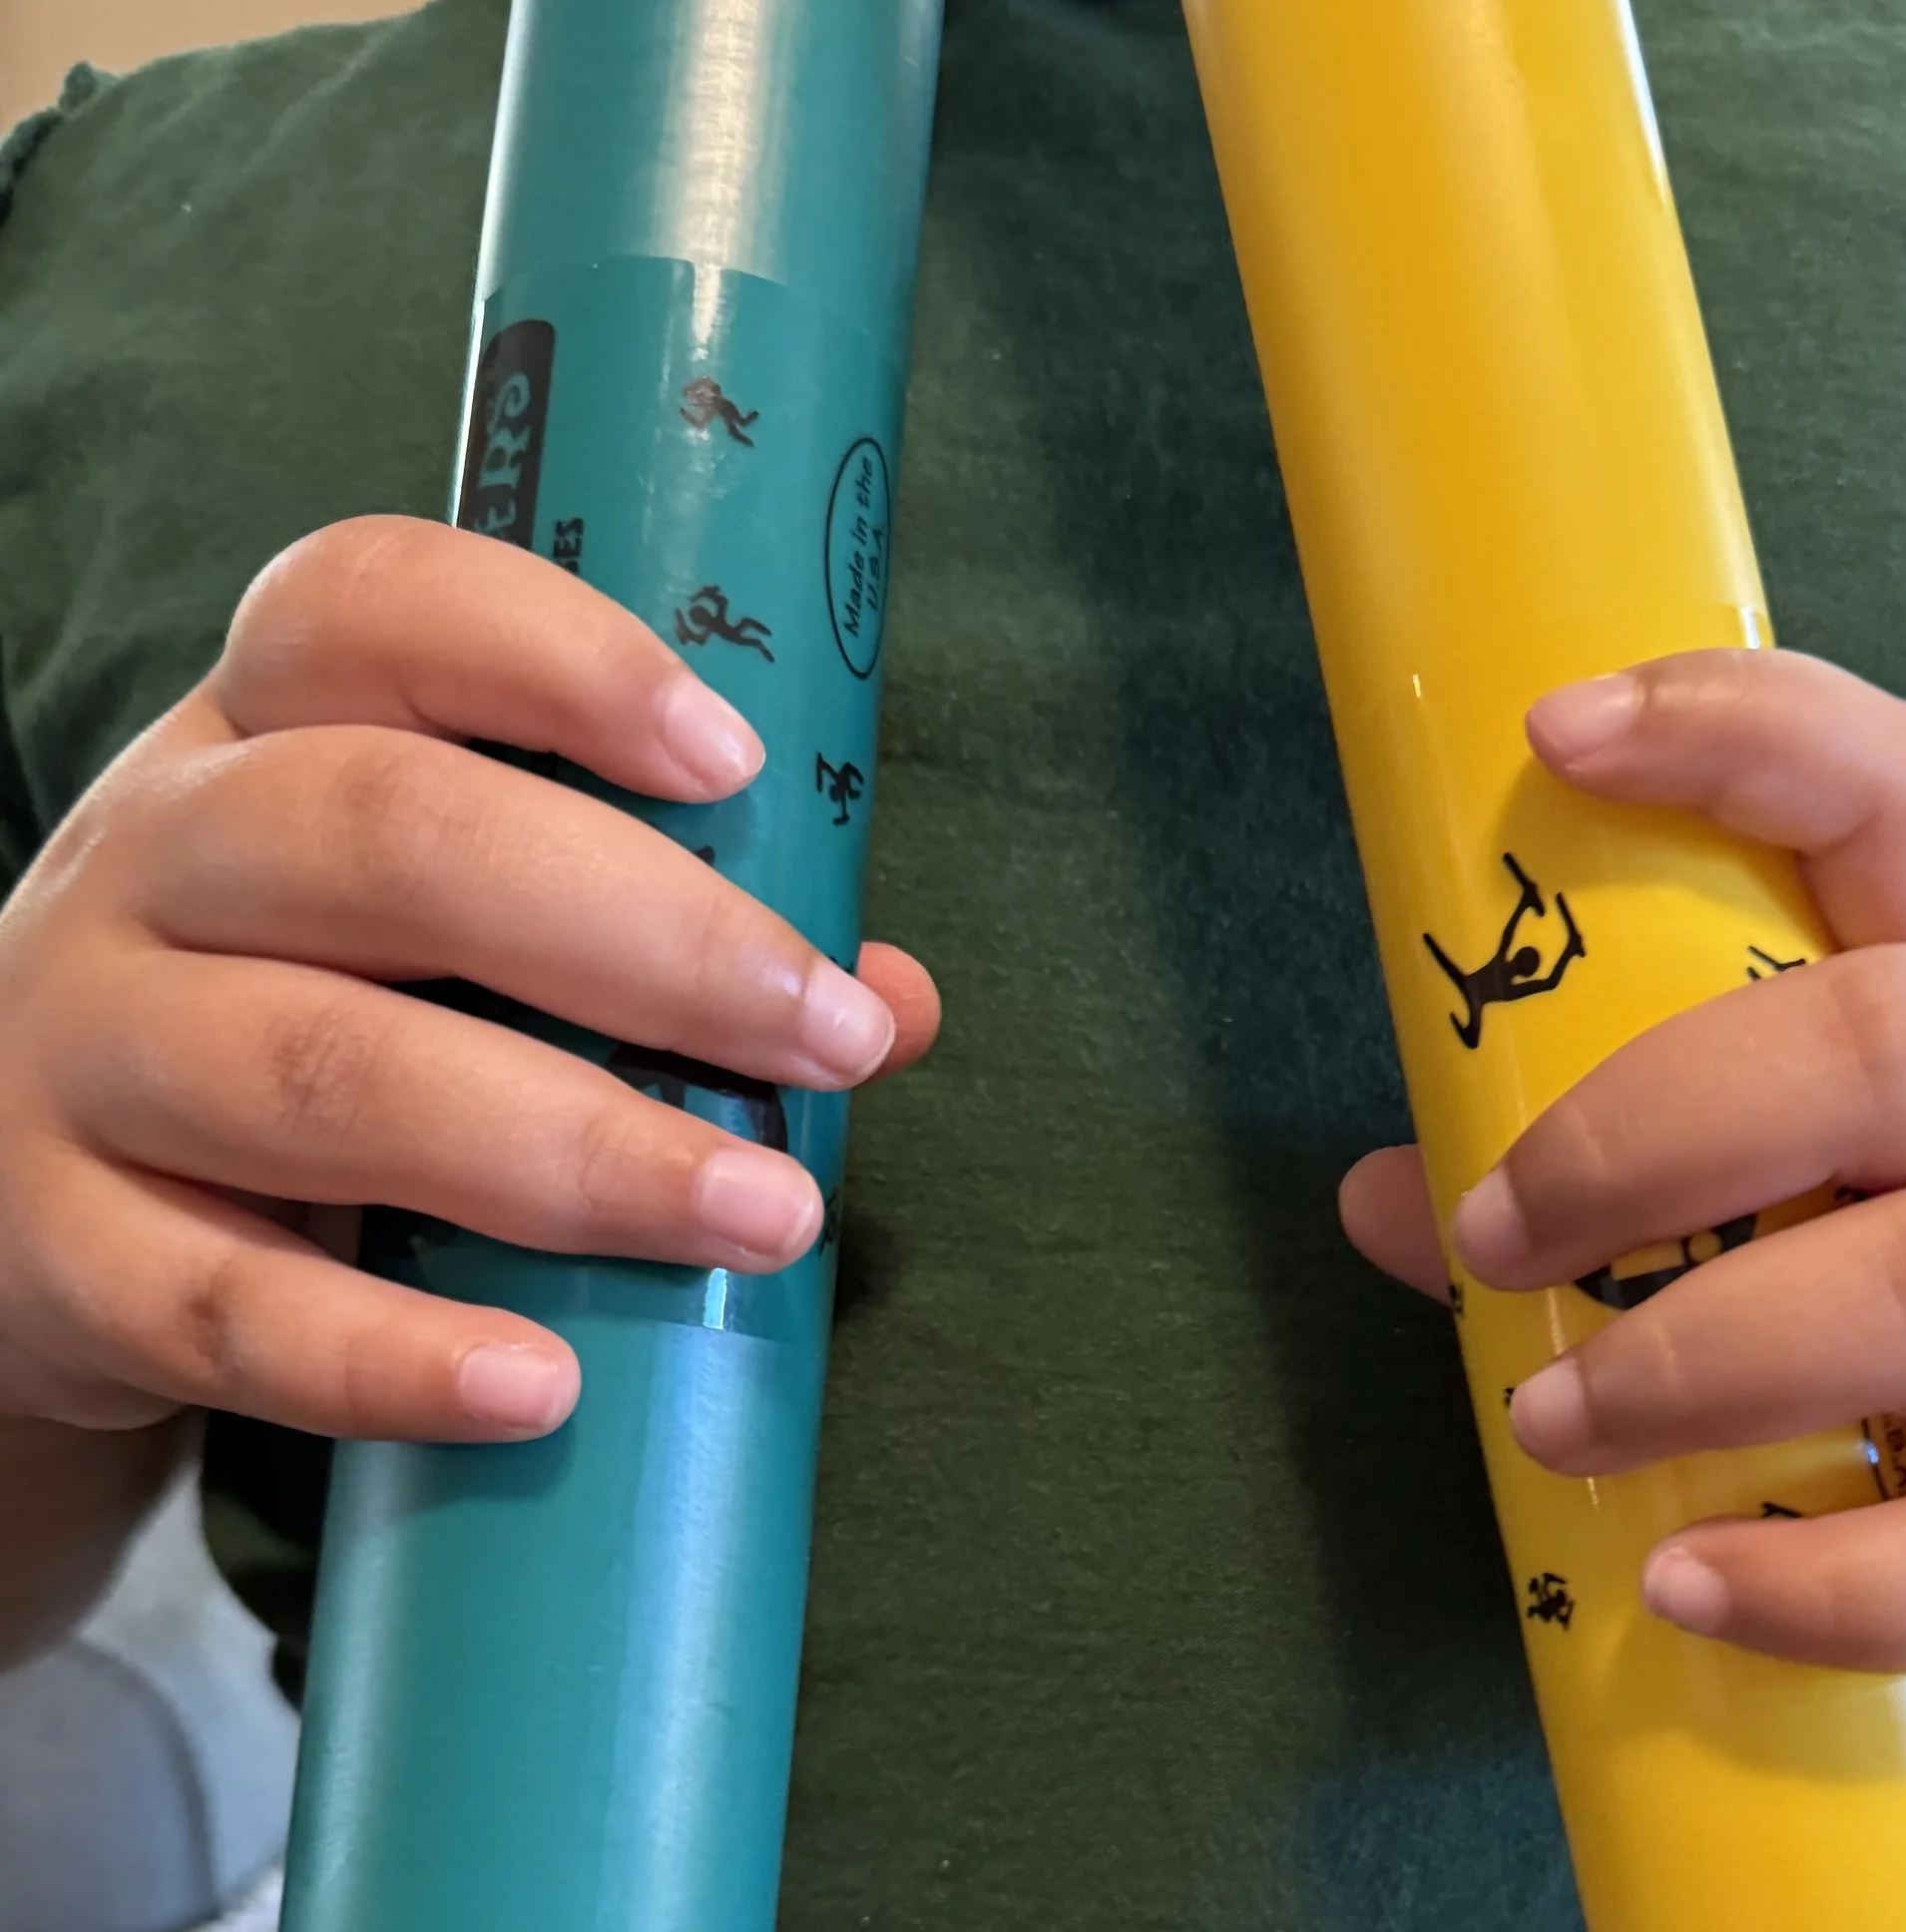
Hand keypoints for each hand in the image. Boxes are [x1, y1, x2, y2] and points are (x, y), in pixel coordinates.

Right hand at [0, 517, 938, 1447]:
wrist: (10, 1199)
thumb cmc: (298, 1018)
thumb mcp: (436, 939)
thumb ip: (656, 943)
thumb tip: (890, 1003)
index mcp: (263, 734)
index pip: (367, 606)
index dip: (554, 656)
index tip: (731, 755)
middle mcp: (153, 855)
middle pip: (390, 835)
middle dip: (649, 937)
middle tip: (825, 1034)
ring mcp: (82, 1051)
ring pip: (325, 1071)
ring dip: (579, 1149)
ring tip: (763, 1216)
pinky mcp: (48, 1250)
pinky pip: (224, 1305)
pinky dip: (395, 1357)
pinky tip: (550, 1387)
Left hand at [1341, 650, 1905, 1706]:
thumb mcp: (1842, 1175)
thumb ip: (1624, 1169)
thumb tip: (1382, 1196)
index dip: (1749, 733)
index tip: (1559, 731)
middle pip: (1900, 1042)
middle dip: (1657, 1130)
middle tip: (1497, 1230)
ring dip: (1709, 1357)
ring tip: (1554, 1420)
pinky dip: (1825, 1581)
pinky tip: (1686, 1584)